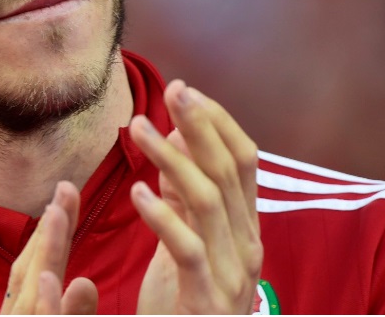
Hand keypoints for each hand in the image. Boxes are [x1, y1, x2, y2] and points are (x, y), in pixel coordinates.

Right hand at [0, 181, 97, 314]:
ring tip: (55, 212)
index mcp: (26, 313)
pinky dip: (45, 305)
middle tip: (66, 186)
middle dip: (47, 229)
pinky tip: (46, 277)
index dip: (49, 233)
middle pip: (31, 272)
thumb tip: (85, 282)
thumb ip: (74, 313)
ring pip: (32, 295)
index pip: (38, 271)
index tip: (64, 198)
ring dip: (43, 252)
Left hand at [129, 80, 261, 313]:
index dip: (217, 122)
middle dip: (199, 126)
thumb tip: (178, 134)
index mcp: (244, 229)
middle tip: (171, 89)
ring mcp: (230, 275)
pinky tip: (138, 192)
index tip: (185, 90)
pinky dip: (162, 216)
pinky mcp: (205, 299)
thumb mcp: (182, 241)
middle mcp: (246, 247)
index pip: (243, 162)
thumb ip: (181, 195)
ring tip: (139, 128)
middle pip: (227, 172)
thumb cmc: (183, 303)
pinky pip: (187, 249)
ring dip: (171, 158)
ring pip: (207, 201)